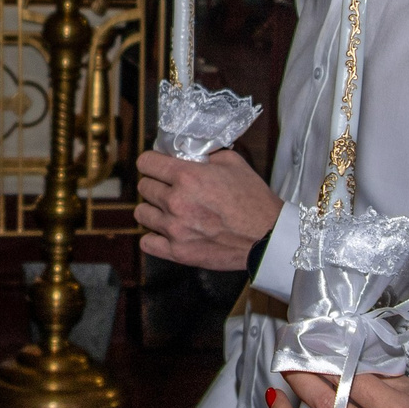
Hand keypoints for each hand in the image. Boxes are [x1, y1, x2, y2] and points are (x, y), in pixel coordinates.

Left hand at [135, 148, 282, 269]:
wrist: (267, 236)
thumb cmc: (253, 199)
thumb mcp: (233, 162)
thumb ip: (205, 155)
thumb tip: (186, 154)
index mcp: (187, 176)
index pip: (146, 162)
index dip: (151, 162)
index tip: (157, 166)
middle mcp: (176, 201)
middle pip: (144, 187)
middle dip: (155, 184)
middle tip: (170, 188)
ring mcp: (174, 229)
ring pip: (141, 213)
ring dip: (153, 209)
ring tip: (168, 210)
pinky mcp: (178, 252)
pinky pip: (147, 242)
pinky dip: (154, 236)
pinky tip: (166, 231)